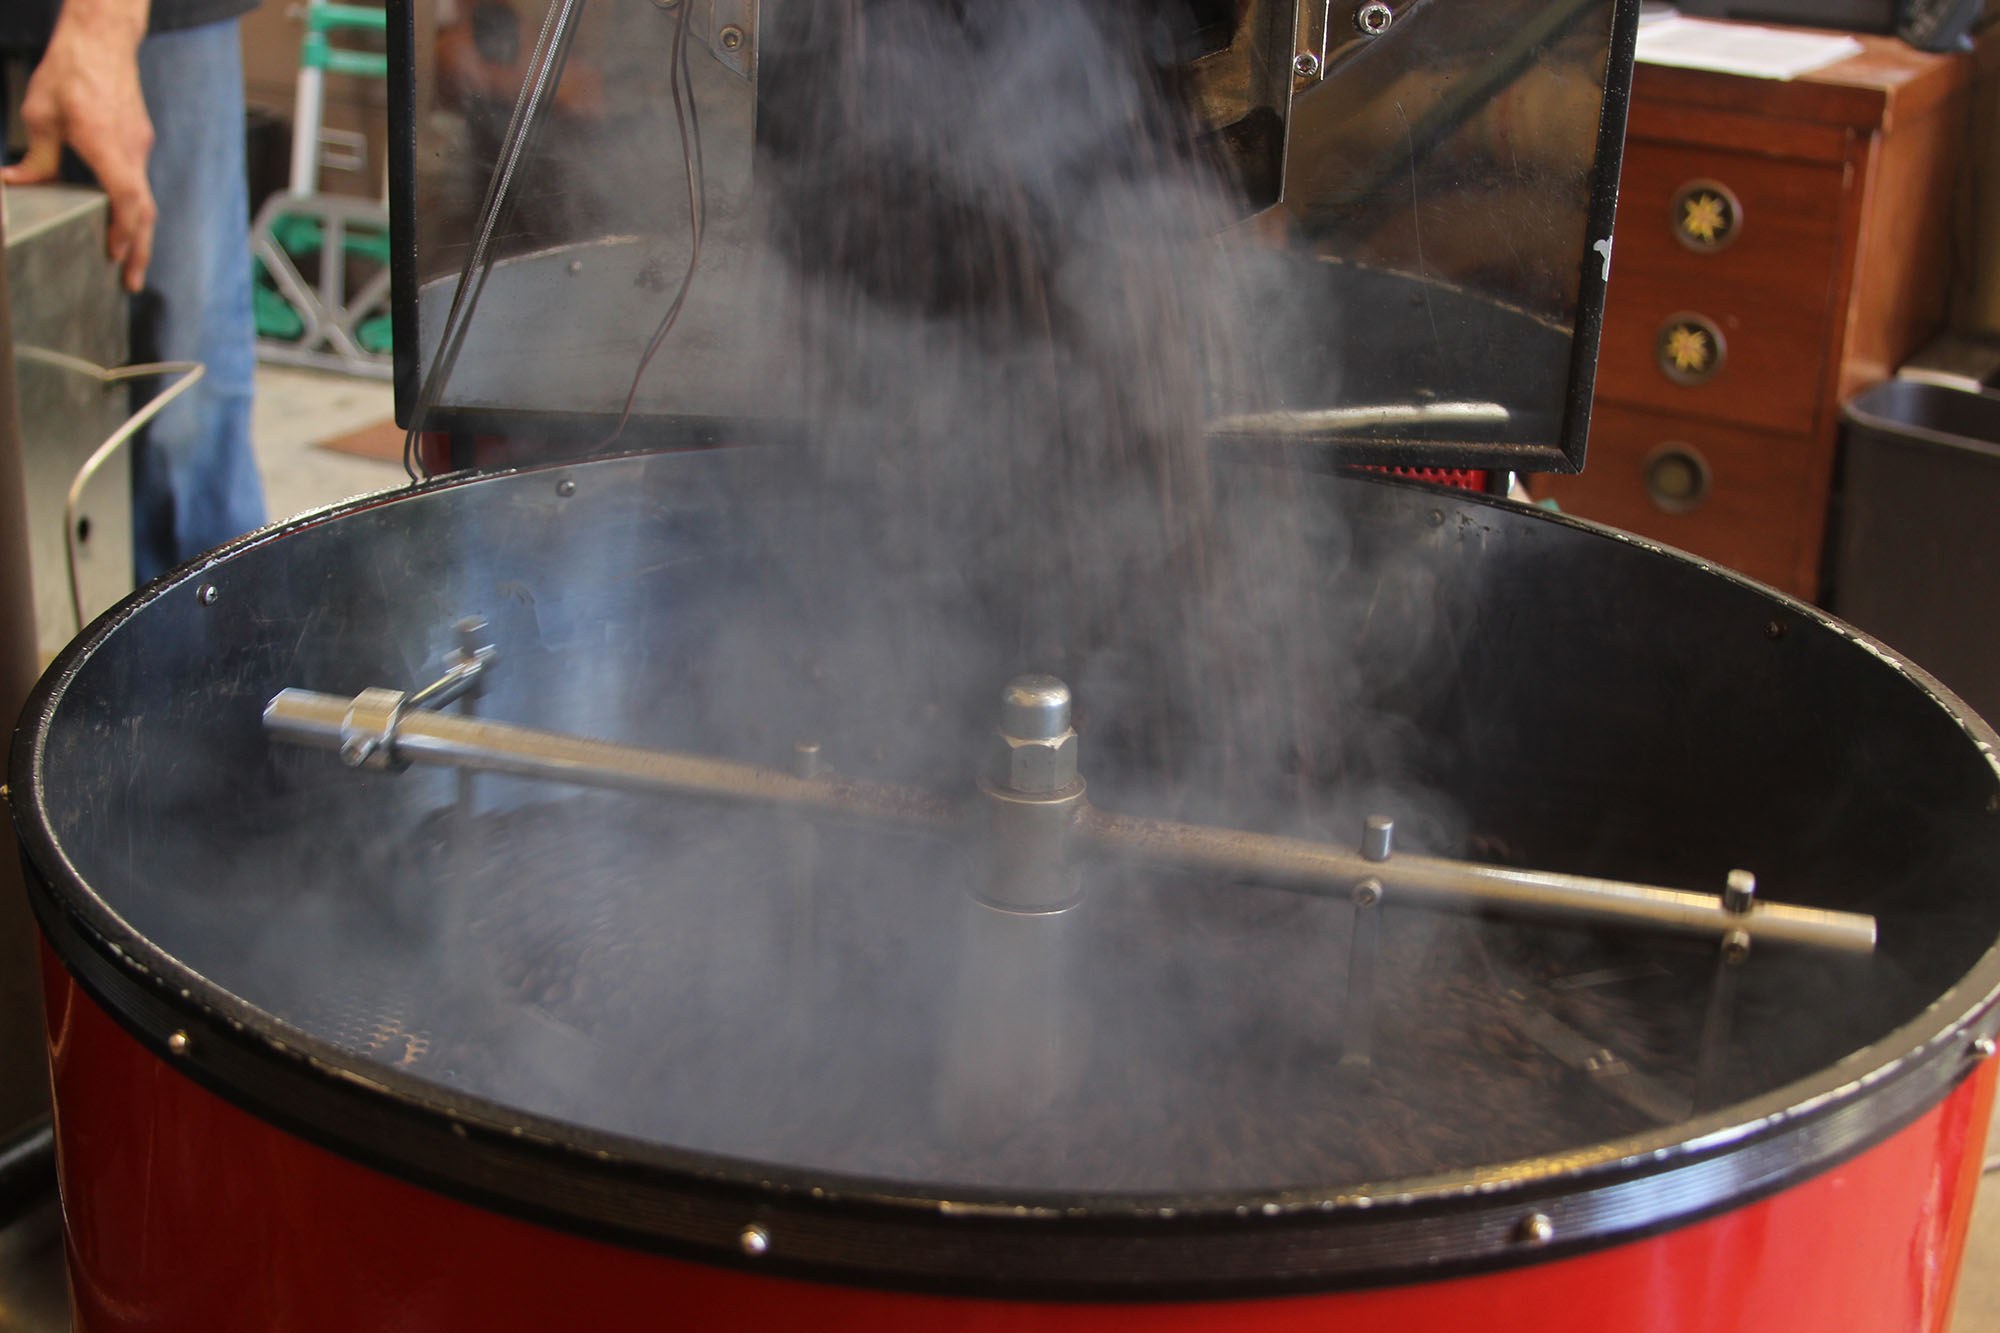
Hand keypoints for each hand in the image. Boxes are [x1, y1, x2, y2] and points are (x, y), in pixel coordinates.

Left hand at [1, 0, 155, 292]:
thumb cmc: (71, 71)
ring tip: (130, 263)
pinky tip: (122, 222)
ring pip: (146, 200)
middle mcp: (130, 151)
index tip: (115, 256)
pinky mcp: (137, 141)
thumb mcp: (40, 115)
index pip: (128, 199)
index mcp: (106, 145)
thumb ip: (36, 157)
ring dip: (139, 236)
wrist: (100, 40)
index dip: (124, 231)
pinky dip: (134, 210)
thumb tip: (18, 183)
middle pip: (145, 212)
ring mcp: (138, 147)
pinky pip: (139, 182)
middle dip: (140, 251)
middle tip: (132, 283)